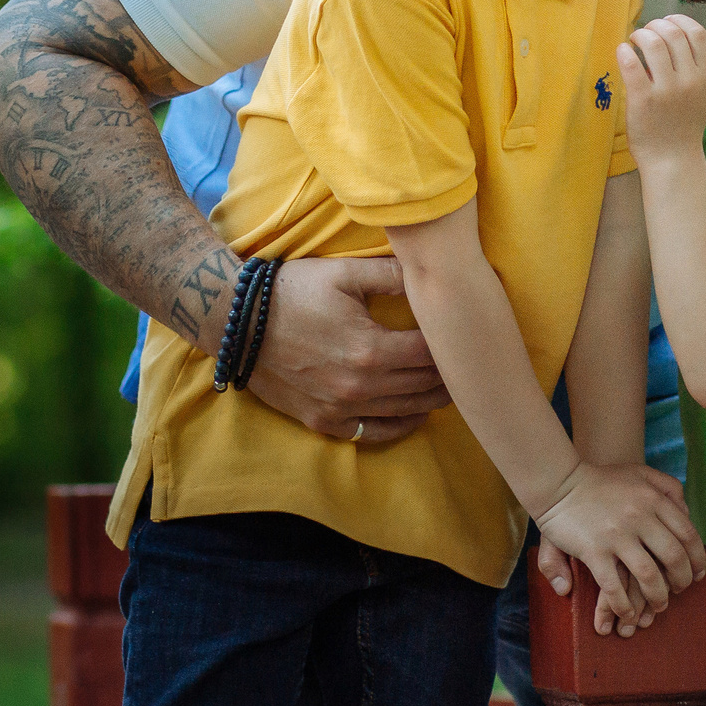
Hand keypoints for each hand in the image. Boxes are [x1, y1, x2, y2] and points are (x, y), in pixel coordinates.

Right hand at [245, 257, 449, 447]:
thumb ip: (392, 274)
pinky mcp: (323, 422)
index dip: (452, 344)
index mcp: (371, 349)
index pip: (431, 352)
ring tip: (451, 386)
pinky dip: (399, 426)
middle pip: (424, 385)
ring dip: (432, 400)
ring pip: (404, 412)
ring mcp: (341, 409)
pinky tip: (414, 415)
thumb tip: (431, 271)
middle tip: (467, 361)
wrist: (238, 322)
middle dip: (449, 373)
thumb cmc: (292, 292)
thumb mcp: (344, 274)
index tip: (465, 335)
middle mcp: (360, 386)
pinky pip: (372, 433)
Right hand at [532, 464, 703, 634]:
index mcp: (653, 499)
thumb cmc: (602, 480)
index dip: (698, 559)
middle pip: (673, 557)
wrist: (560, 482)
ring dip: (658, 597)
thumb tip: (688, 513)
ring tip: (658, 605)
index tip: (698, 573)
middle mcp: (639, 517)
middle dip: (682, 580)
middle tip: (680, 590)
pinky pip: (614, 587)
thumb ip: (668, 487)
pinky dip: (624, 605)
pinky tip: (628, 613)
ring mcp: (616, 535)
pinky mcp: (594, 551)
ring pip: (649, 576)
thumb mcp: (641, 472)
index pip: (688, 535)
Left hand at [616, 15, 705, 163]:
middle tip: (645, 33)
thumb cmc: (684, 125)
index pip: (697, 33)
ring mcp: (666, 90)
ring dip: (639, 35)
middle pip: (673, 34)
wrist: (672, 158)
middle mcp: (689, 80)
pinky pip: (631, 63)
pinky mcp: (643, 100)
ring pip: (653, 43)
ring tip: (633, 41)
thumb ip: (695, 68)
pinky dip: (624, 51)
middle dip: (655, 26)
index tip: (666, 21)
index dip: (679, 20)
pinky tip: (623, 52)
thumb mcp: (703, 95)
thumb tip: (674, 36)